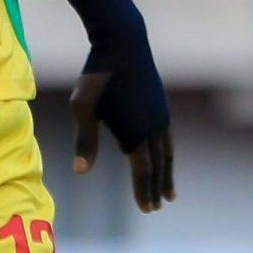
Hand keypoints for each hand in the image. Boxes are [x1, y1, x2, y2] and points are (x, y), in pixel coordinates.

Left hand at [71, 68, 174, 213]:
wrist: (123, 43)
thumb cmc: (97, 77)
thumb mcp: (83, 109)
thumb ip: (85, 142)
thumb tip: (81, 173)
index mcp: (134, 132)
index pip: (142, 171)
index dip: (143, 191)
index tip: (145, 208)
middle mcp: (153, 128)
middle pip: (158, 167)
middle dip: (156, 188)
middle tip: (155, 208)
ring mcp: (161, 116)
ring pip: (167, 154)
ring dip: (167, 175)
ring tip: (170, 193)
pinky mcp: (162, 106)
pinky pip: (168, 139)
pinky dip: (168, 155)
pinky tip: (164, 159)